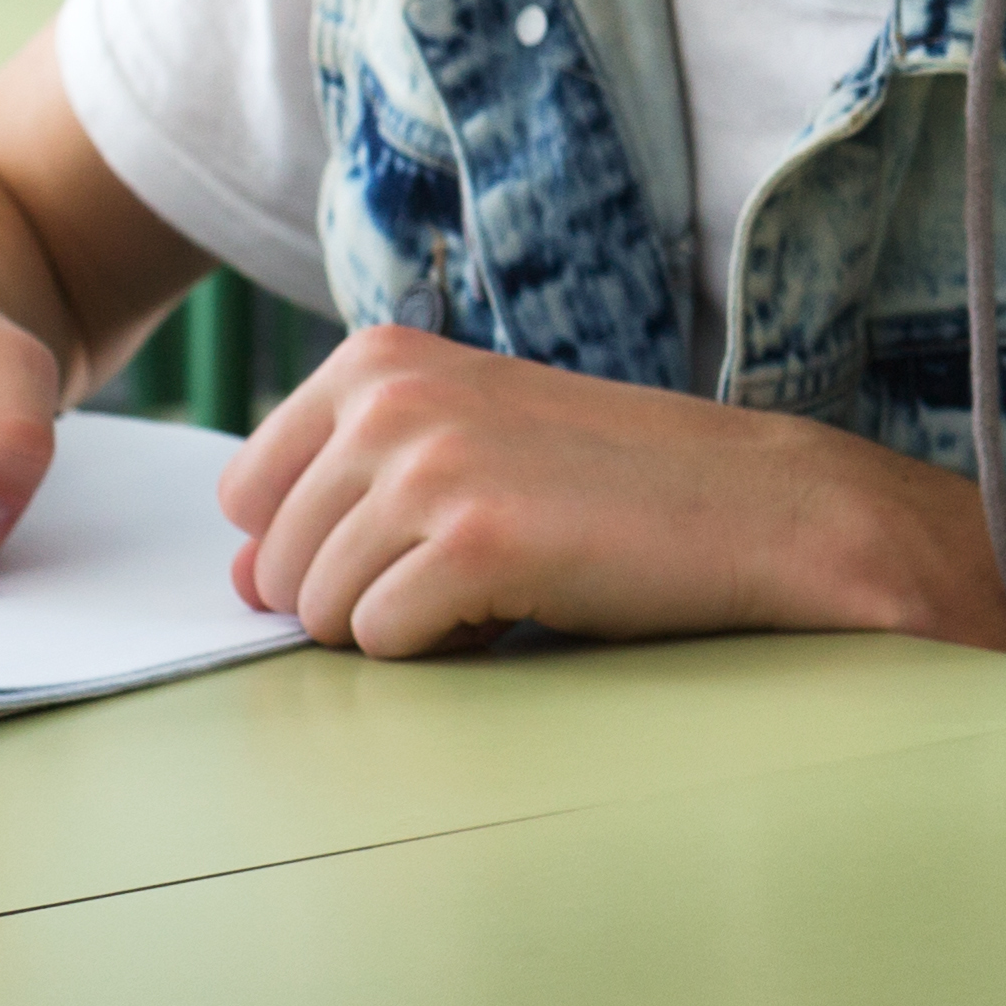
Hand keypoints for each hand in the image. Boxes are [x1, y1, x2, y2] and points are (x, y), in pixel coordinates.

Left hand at [215, 325, 898, 655]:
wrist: (766, 507)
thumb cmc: (615, 485)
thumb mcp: (465, 444)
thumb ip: (341, 493)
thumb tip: (239, 583)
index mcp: (378, 358)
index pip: (245, 495)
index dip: (318, 543)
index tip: (422, 530)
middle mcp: (390, 396)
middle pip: (273, 564)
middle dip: (358, 592)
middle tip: (477, 562)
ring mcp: (429, 464)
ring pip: (321, 613)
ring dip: (406, 623)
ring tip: (508, 577)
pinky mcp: (472, 540)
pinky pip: (384, 642)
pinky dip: (450, 647)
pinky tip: (528, 600)